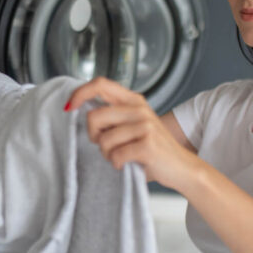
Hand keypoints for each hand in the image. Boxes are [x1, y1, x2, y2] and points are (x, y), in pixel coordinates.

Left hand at [65, 76, 196, 188]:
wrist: (182, 167)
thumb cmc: (152, 148)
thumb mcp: (134, 124)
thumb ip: (113, 115)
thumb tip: (80, 110)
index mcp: (133, 100)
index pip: (100, 84)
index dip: (80, 93)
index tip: (69, 107)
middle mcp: (139, 108)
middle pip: (93, 117)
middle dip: (93, 137)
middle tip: (107, 146)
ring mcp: (145, 125)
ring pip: (103, 141)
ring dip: (108, 154)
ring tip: (122, 156)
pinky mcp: (147, 145)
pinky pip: (116, 156)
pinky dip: (118, 165)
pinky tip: (128, 164)